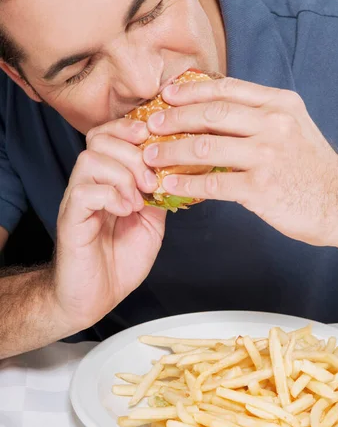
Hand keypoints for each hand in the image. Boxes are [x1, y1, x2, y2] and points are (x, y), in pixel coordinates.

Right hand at [53, 118, 165, 331]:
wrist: (95, 297)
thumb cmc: (120, 261)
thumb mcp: (152, 223)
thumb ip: (160, 196)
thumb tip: (177, 173)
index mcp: (108, 180)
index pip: (110, 134)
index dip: (131, 128)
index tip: (156, 141)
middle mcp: (90, 183)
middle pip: (100, 138)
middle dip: (133, 153)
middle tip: (151, 182)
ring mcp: (77, 199)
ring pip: (90, 159)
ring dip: (122, 175)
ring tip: (138, 201)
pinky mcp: (71, 219)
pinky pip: (84, 192)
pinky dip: (111, 197)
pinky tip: (125, 212)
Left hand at [143, 77, 337, 247]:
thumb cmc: (313, 167)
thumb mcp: (294, 127)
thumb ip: (260, 116)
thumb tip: (215, 112)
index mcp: (279, 104)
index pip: (227, 89)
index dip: (191, 90)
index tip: (167, 94)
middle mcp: (273, 124)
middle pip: (211, 113)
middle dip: (174, 118)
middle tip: (150, 124)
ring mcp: (267, 155)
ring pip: (205, 147)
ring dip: (171, 150)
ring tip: (150, 155)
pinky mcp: (261, 187)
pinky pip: (212, 184)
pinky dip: (185, 183)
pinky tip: (169, 184)